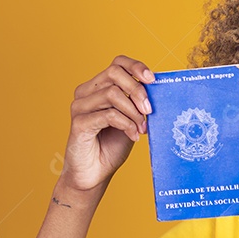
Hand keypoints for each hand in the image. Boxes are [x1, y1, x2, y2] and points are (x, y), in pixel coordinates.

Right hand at [60, 55, 154, 192]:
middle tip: (149, 111)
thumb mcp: (131, 120)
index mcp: (97, 87)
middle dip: (137, 90)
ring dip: (134, 112)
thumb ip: (138, 104)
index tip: (153, 80)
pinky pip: (109, 115)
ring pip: (112, 94)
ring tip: (141, 128)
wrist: (94, 174)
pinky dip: (126, 124)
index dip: (136, 67)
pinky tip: (133, 136)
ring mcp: (80, 107)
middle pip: (114, 74)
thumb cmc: (111, 146)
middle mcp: (85, 93)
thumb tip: (158, 90)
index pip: (116, 63)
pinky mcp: (79, 123)